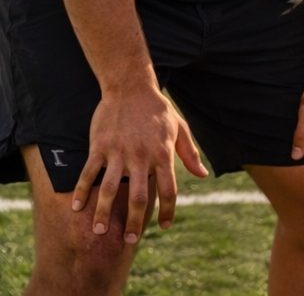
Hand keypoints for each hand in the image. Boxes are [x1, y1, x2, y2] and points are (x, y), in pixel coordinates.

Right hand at [72, 88, 206, 242]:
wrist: (131, 87)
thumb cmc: (158, 110)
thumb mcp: (180, 129)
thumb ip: (189, 153)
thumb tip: (202, 175)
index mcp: (163, 154)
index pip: (168, 189)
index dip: (168, 210)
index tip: (165, 226)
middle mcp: (141, 156)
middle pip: (138, 196)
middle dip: (134, 221)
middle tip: (130, 240)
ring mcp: (118, 152)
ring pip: (109, 189)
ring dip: (103, 212)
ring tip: (100, 231)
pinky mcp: (99, 147)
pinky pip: (89, 173)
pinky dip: (82, 191)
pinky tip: (78, 207)